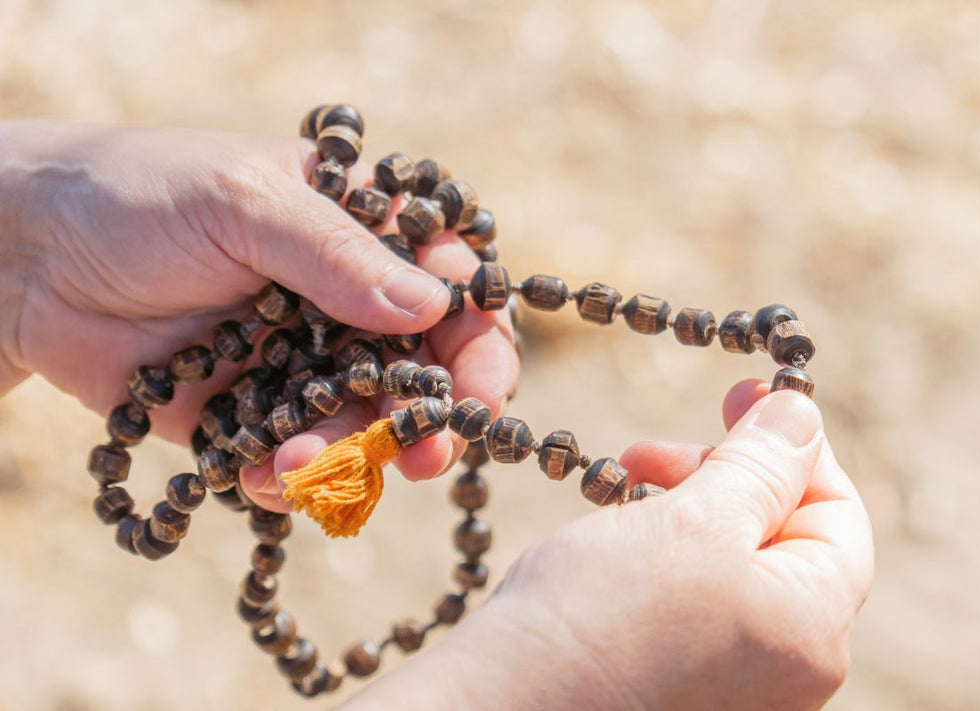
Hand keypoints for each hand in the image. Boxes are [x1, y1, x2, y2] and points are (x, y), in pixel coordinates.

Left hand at [0, 122, 517, 503]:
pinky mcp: (254, 414)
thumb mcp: (243, 203)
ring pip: (364, 426)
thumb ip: (336, 255)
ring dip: (349, 455)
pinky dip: (289, 479)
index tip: (481, 391)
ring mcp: (305, 362)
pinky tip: (261, 476)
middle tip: (424, 458)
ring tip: (297, 462)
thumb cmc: (140, 194)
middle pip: (427, 371)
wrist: (23, 256)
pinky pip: (296, 460)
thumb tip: (432, 307)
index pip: (454, 288)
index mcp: (365, 232)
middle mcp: (349, 301)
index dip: (480, 342)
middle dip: (430, 420)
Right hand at [344, 382, 874, 710]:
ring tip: (621, 494)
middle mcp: (791, 673)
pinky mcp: (684, 692)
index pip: (840, 514)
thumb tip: (803, 414)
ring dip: (687, 512)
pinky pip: (696, 608)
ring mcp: (738, 689)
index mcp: (814, 630)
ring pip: (735, 569)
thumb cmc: (596, 620)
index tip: (742, 396)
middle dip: (727, 477)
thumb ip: (761, 464)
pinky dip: (665, 561)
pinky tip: (611, 545)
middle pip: (787, 541)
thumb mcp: (693, 520)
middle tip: (654, 451)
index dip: (796, 446)